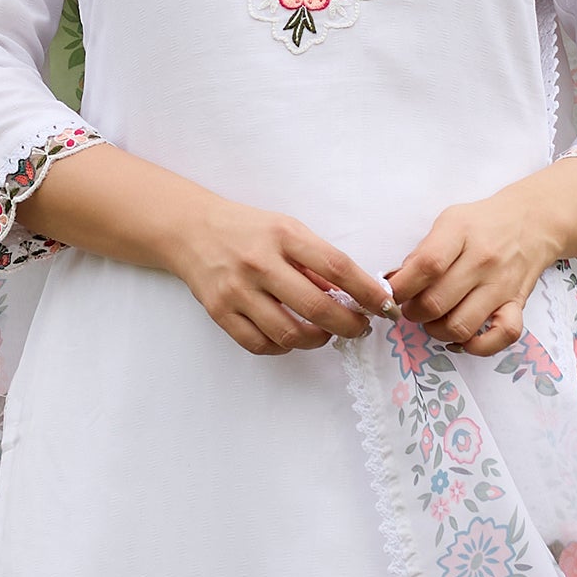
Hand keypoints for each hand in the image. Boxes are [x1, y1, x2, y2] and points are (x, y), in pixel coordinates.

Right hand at [165, 194, 390, 357]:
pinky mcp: (220, 312)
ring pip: (289, 333)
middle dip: (348, 324)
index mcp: (283, 236)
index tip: (385, 306)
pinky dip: (283, 347)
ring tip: (326, 333)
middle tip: (360, 328)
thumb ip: (317, 262)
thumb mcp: (287, 230)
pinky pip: (260, 344)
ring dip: (317, 340)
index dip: (366, 291)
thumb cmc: (248, 230)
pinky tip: (292, 338)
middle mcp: (260, 263)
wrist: (191, 230)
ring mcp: (237, 290)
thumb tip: (354, 295)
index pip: (336, 267)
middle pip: (316, 307)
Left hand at [384, 181, 559, 356]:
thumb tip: (396, 284)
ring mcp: (501, 285)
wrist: (532, 222)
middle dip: (413, 312)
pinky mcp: (517, 304)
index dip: (401, 288)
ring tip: (433, 321)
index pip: (425, 267)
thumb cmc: (483, 223)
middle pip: (436, 302)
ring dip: (437, 331)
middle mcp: (483, 260)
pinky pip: (502, 336)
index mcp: (460, 233)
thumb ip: (422, 252)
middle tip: (412, 307)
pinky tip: (464, 339)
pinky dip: (479, 346)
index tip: (392, 294)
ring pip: (460, 326)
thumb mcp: (448, 221)